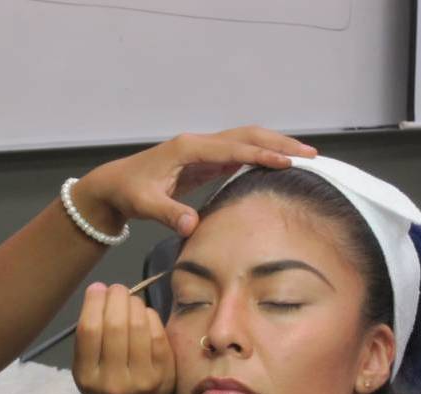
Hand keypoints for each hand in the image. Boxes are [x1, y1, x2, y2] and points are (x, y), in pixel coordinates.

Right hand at [73, 283, 174, 393]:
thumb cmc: (106, 386)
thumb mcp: (87, 368)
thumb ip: (91, 336)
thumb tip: (101, 290)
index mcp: (87, 377)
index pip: (89, 331)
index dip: (94, 303)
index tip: (97, 288)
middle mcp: (113, 381)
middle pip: (115, 325)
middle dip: (116, 298)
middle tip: (117, 289)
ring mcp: (142, 379)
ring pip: (138, 326)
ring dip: (134, 303)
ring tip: (130, 299)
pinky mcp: (164, 374)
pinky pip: (157, 334)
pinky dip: (150, 316)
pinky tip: (145, 313)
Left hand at [74, 126, 316, 236]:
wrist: (115, 185)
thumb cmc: (128, 192)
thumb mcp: (145, 205)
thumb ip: (168, 213)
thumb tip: (193, 226)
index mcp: (188, 148)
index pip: (232, 148)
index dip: (261, 153)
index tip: (288, 161)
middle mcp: (199, 143)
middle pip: (246, 135)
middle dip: (279, 142)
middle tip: (311, 154)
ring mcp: (202, 150)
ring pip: (244, 140)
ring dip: (273, 145)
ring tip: (303, 156)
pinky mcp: (203, 161)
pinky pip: (237, 153)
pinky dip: (259, 155)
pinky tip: (275, 164)